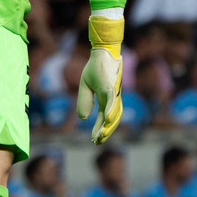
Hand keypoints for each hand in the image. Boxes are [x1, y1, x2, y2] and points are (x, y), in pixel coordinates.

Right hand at [76, 14, 124, 144]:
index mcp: (105, 100)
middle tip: (98, 143)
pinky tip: (107, 120)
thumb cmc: (95, 68)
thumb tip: (83, 118)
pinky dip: (110, 111)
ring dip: (108, 126)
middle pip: (111, 119)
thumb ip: (84, 102)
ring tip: (101, 136)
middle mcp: (112, 99)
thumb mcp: (85, 87)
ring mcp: (113, 93)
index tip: (94, 140)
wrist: (101, 54)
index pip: (103, 118)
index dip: (99, 129)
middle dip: (105, 132)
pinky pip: (111, 101)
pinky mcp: (110, 87)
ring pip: (113, 113)